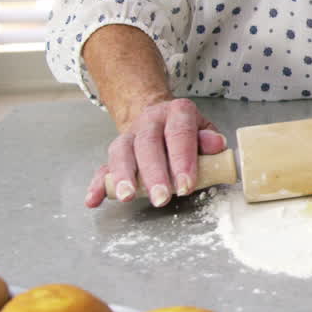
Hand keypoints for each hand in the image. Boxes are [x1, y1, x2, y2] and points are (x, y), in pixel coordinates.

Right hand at [86, 98, 227, 207]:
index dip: (182, 160)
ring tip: (127, 196)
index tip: (186, 185)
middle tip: (161, 198)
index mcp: (177, 112)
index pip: (179, 134)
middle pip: (148, 145)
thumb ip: (210, 139)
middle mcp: (150, 120)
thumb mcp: (204, 129)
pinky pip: (103, 166)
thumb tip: (217, 144)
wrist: (158, 116)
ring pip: (122, 152)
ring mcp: (130, 135)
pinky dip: (98, 184)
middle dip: (154, 174)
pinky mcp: (116, 151)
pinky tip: (94, 199)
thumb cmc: (186, 130)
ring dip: (123, 176)